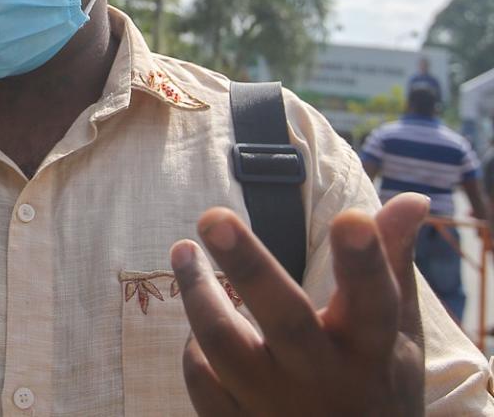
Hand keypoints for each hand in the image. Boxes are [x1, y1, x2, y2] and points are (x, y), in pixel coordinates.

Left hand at [170, 192, 428, 416]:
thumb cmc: (373, 384)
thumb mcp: (394, 335)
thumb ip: (390, 264)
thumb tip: (411, 198)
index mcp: (371, 353)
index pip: (374, 303)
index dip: (364, 262)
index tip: (350, 217)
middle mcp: (325, 382)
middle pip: (284, 319)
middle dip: (248, 265)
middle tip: (212, 216)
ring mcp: (277, 408)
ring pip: (224, 344)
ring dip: (197, 290)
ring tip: (182, 249)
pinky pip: (202, 379)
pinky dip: (194, 346)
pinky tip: (199, 320)